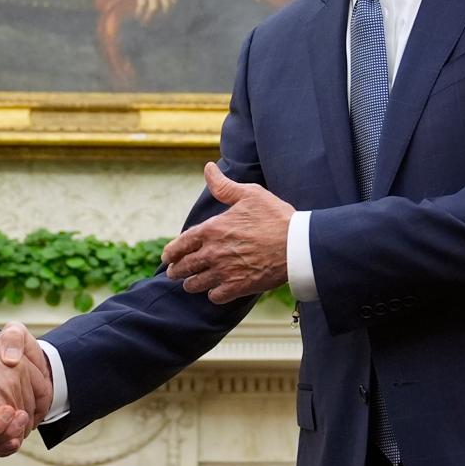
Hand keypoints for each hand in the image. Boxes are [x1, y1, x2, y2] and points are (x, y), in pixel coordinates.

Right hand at [116, 0, 175, 22]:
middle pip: (162, 6)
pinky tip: (137, 15)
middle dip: (158, 17)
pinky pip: (142, 3)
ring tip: (143, 22)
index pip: (169, 2)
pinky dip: (139, 11)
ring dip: (147, 17)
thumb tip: (174, 2)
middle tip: (152, 23)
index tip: (161, 20)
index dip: (166, 12)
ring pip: (152, 7)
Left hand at [162, 162, 293, 302]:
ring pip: (196, 284)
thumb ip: (223, 185)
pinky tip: (216, 291)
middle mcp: (213, 252)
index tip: (166, 257)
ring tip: (191, 284)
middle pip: (184, 267)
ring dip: (191, 284)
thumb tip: (208, 168)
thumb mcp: (249, 194)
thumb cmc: (275, 216)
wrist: (298, 245)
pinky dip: (213, 295)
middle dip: (176, 270)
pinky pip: (215, 297)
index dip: (171, 252)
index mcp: (212, 230)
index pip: (180, 244)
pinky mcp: (238, 287)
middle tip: (174, 273)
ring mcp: (224, 272)